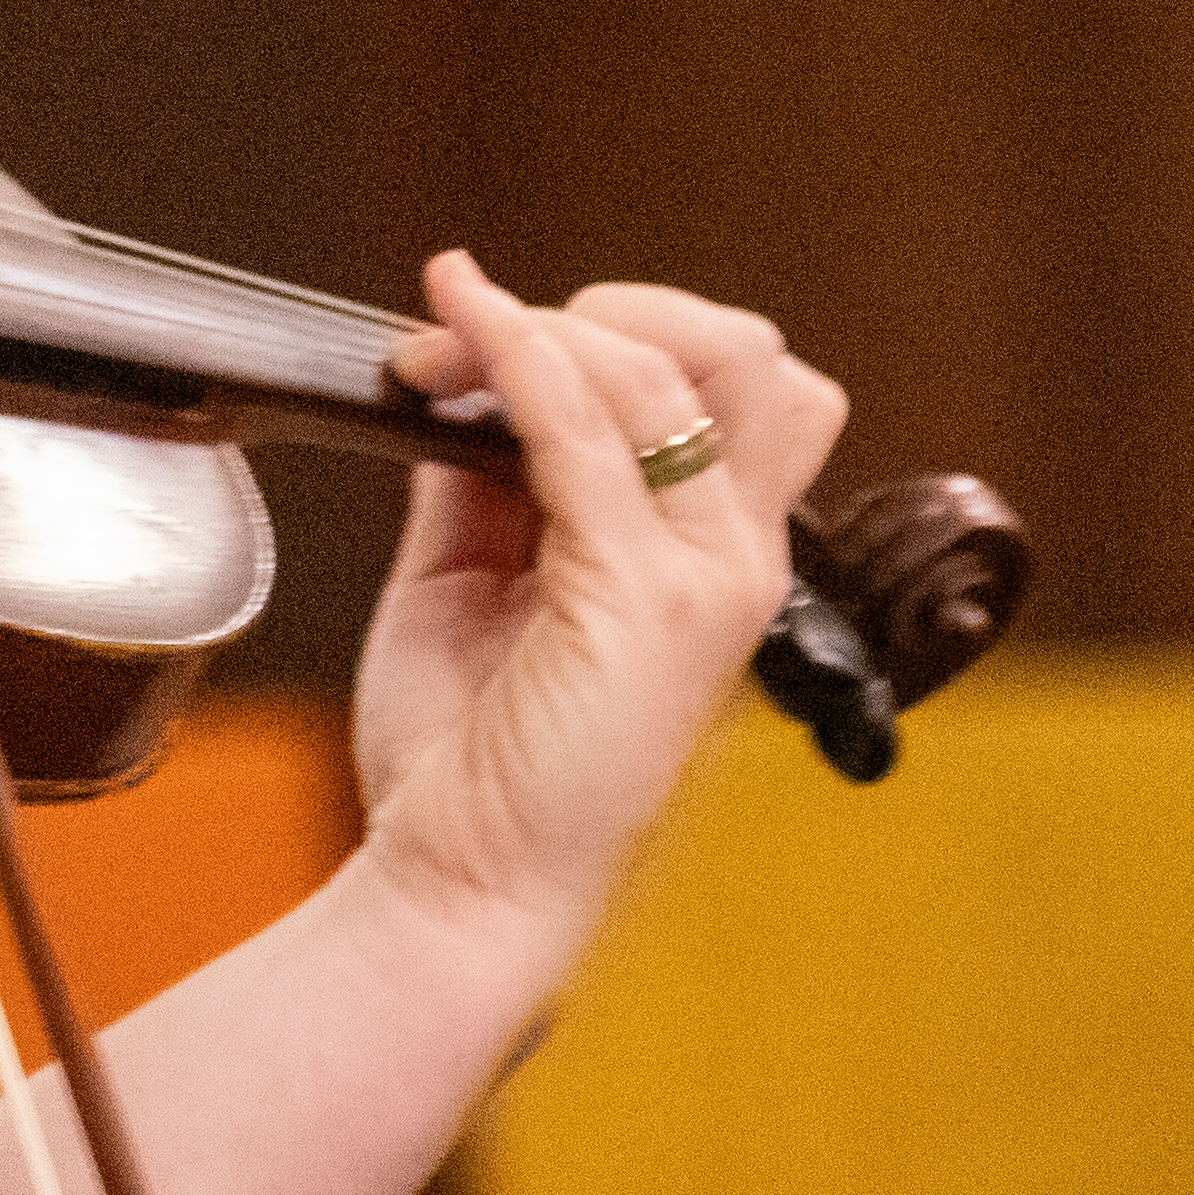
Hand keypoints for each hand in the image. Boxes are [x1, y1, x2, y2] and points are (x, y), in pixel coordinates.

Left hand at [344, 251, 840, 949]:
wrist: (457, 882)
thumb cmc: (470, 761)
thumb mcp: (472, 578)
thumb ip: (485, 476)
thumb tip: (461, 378)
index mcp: (707, 555)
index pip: (735, 385)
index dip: (623, 332)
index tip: (487, 336)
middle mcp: (734, 560)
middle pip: (746, 355)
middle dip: (611, 312)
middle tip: (478, 337)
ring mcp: (706, 579)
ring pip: (673, 371)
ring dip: (549, 331)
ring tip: (446, 345)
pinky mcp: (646, 602)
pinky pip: (584, 432)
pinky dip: (515, 362)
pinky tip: (454, 345)